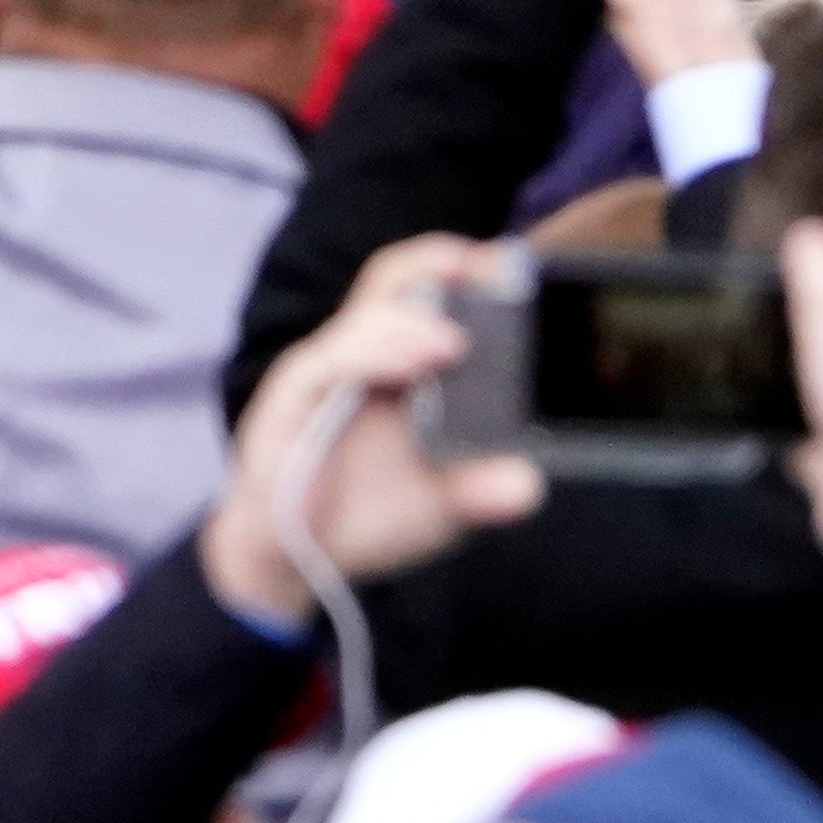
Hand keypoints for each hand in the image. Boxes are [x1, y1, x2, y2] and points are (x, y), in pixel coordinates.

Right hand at [203, 232, 542, 626]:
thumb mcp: (439, 505)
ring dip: (413, 323)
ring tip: (454, 342)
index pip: (426, 293)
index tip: (512, 264)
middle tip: (488, 266)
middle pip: (393, 282)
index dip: (465, 271)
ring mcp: (325, 370)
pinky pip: (333, 359)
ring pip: (365, 315)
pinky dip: (374, 354)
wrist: (293, 558)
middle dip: (437, 264)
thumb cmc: (367, 514)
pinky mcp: (293, 394)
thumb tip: (529, 483)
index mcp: (398, 365)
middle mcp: (361, 354)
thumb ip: (478, 489)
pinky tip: (411, 366)